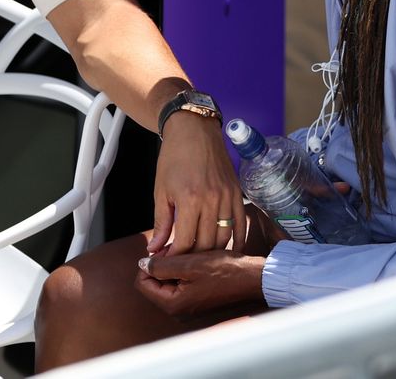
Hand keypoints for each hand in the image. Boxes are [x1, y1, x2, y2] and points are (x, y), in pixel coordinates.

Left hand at [135, 250, 264, 316]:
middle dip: (162, 263)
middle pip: (153, 282)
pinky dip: (183, 269)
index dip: (150, 263)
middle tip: (178, 249)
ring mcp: (187, 305)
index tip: (167, 251)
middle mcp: (178, 309)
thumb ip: (161, 265)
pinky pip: (179, 282)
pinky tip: (196, 260)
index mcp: (173, 304)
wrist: (252, 277)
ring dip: (174, 264)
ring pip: (167, 280)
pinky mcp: (195, 299)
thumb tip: (141, 264)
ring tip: (189, 253)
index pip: (142, 283)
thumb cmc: (224, 270)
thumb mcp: (189, 263)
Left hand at [148, 114, 247, 255]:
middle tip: (182, 264)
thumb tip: (155, 248)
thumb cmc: (173, 157)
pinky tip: (228, 252)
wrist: (194, 130)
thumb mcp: (161, 190)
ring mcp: (227, 197)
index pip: (185, 242)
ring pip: (224, 238)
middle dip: (192, 259)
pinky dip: (236, 241)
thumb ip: (161, 222)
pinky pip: (240, 224)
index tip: (167, 262)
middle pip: (206, 245)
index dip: (175, 257)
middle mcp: (212, 200)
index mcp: (189, 199)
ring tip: (199, 258)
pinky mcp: (237, 193)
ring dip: (212, 253)